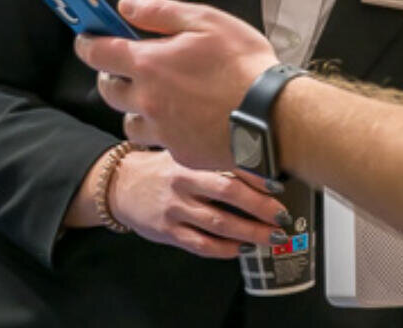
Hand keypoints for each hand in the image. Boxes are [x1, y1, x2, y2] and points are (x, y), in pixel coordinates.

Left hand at [77, 0, 278, 170]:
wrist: (273, 116)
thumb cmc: (244, 65)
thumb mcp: (206, 21)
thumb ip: (160, 12)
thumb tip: (126, 6)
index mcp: (148, 65)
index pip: (97, 53)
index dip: (87, 42)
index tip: (87, 37)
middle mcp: (147, 101)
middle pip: (107, 90)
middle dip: (111, 75)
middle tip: (129, 65)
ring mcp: (162, 131)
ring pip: (130, 120)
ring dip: (135, 107)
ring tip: (159, 95)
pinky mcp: (180, 152)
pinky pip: (159, 141)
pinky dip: (164, 129)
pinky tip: (186, 117)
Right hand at [109, 151, 287, 257]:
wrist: (120, 186)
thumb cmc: (161, 169)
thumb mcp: (183, 153)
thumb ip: (213, 158)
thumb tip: (259, 163)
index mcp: (190, 159)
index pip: (228, 164)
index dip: (257, 175)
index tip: (279, 184)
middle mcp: (183, 182)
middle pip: (228, 193)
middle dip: (260, 206)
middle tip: (282, 216)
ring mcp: (175, 209)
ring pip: (219, 224)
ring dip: (250, 232)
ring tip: (272, 237)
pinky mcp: (168, 232)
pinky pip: (201, 245)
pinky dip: (225, 249)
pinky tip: (241, 249)